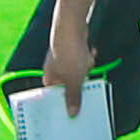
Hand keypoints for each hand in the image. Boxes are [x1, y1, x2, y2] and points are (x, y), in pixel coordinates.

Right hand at [46, 1, 91, 116]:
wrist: (72, 25)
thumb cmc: (69, 54)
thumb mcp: (74, 80)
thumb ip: (73, 97)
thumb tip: (72, 114)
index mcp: (48, 78)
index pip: (53, 97)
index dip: (61, 105)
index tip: (70, 114)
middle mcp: (53, 69)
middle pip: (66, 85)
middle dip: (78, 86)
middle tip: (87, 95)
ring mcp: (62, 58)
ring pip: (77, 72)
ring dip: (85, 71)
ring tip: (88, 66)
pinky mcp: (72, 49)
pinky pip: (82, 60)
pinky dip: (88, 59)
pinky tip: (91, 54)